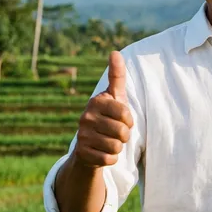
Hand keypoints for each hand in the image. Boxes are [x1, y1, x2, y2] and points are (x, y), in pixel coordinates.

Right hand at [73, 50, 133, 168]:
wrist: (90, 145)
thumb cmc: (108, 117)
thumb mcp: (114, 96)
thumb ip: (117, 76)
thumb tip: (115, 52)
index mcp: (96, 102)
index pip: (125, 113)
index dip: (129, 120)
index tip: (124, 120)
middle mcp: (86, 117)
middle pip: (122, 132)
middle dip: (124, 136)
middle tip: (115, 133)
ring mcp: (82, 135)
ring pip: (116, 147)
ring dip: (118, 147)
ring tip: (109, 142)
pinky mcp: (82, 153)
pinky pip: (109, 159)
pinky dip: (111, 158)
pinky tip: (102, 152)